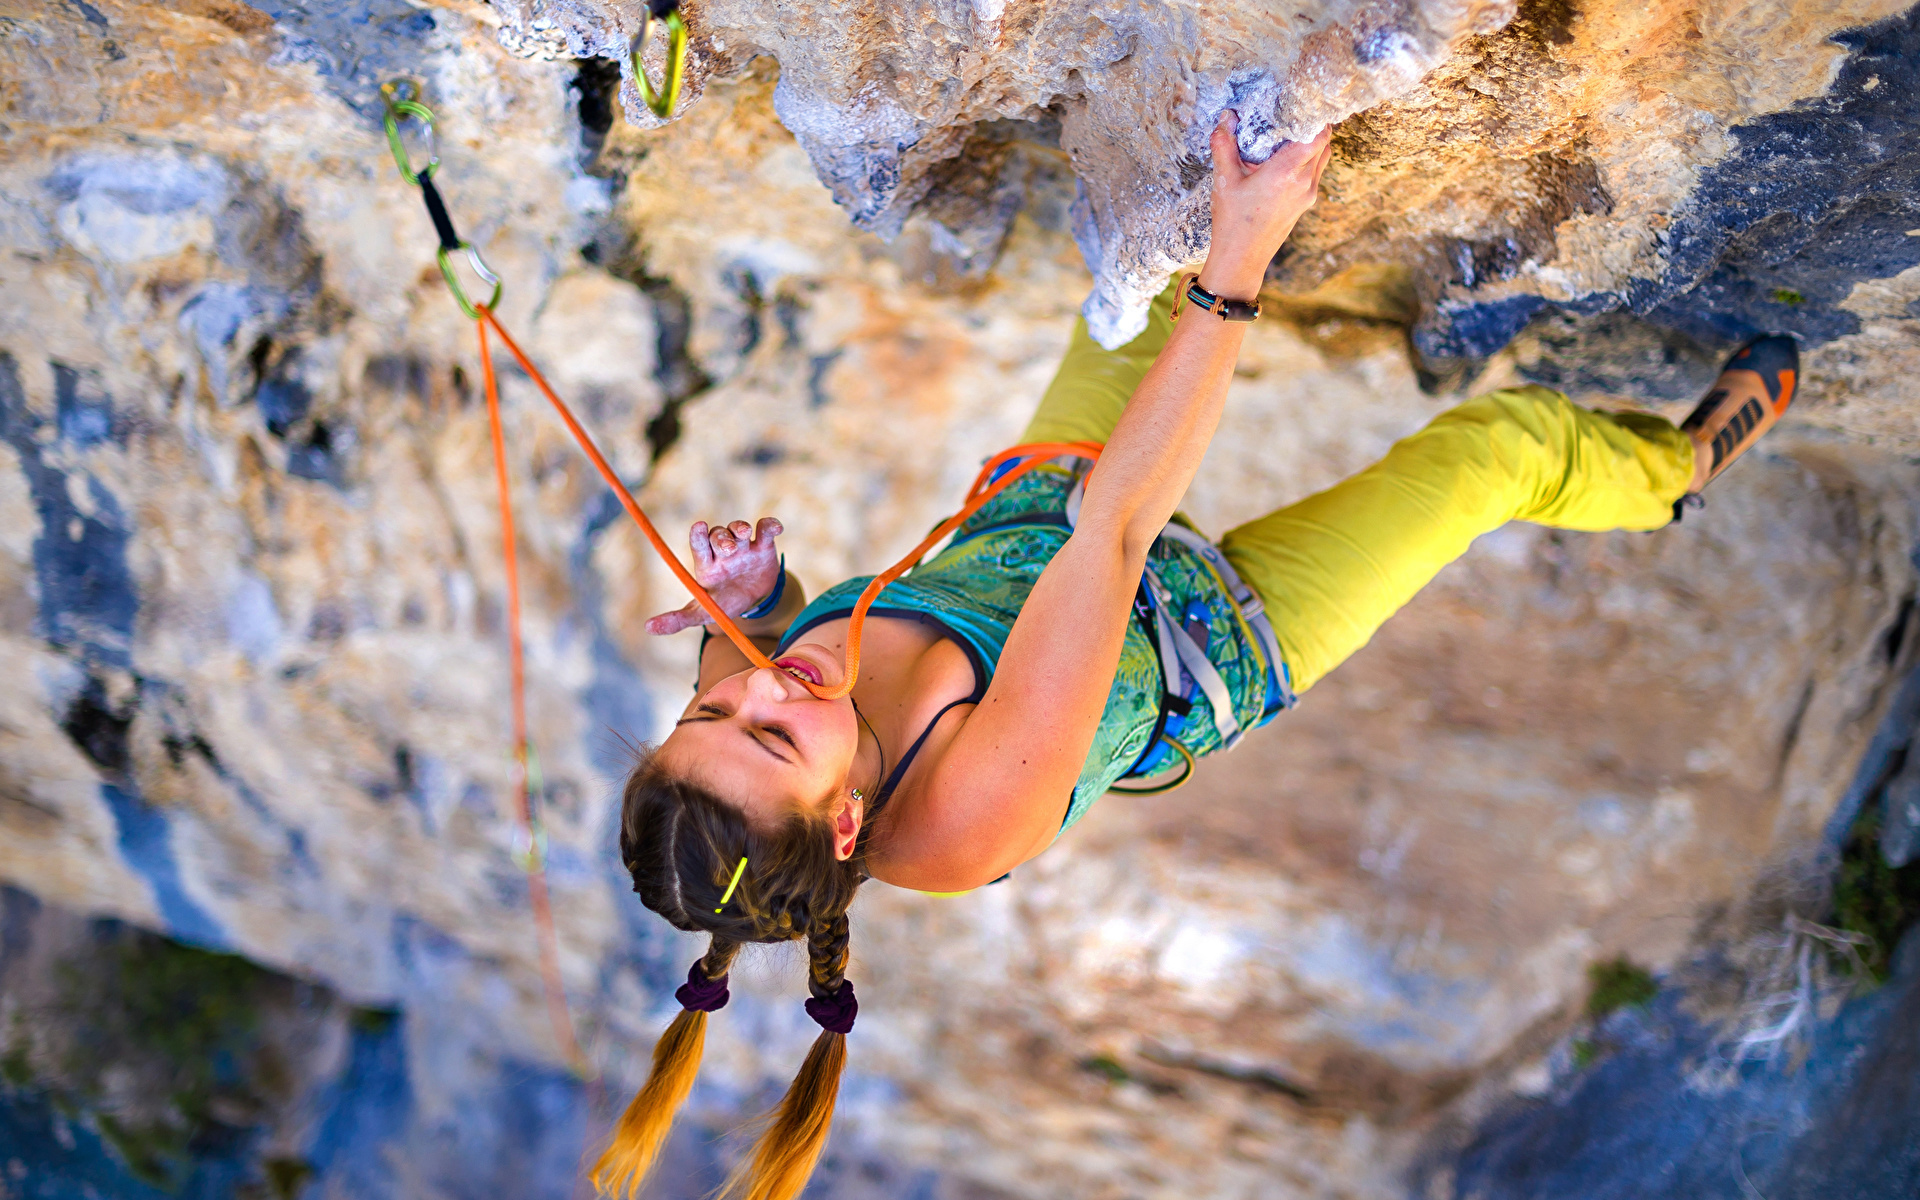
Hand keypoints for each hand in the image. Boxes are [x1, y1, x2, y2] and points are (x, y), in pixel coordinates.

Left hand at [645, 517, 784, 634]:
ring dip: (739, 527)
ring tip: (744, 536)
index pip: (699, 543)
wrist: (754, 602)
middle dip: (721, 538)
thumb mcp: (703, 612)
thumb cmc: (723, 604)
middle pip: (717, 534)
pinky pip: (765, 529)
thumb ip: (679, 619)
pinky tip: (776, 528)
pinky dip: (770, 525)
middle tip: (728, 548)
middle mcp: (722, 551)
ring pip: (738, 528)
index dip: (698, 534)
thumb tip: (648, 628)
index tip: (699, 526)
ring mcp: (743, 546)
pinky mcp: (763, 545)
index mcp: (706, 563)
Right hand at [1197, 114, 1331, 300]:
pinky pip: (1314, 173)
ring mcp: (1308, 194)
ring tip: (1288, 136)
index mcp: (1286, 173)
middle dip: (1312, 126)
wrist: (1241, 259)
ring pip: (1322, 158)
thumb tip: (1226, 118)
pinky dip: (1306, 161)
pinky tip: (1284, 160)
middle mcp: (1303, 182)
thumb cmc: (1232, 222)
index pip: (1318, 134)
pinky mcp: (1305, 204)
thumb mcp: (1224, 180)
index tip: (1303, 103)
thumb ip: (1225, 145)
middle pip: (1324, 143)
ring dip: (1311, 144)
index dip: (1315, 116)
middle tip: (1293, 115)